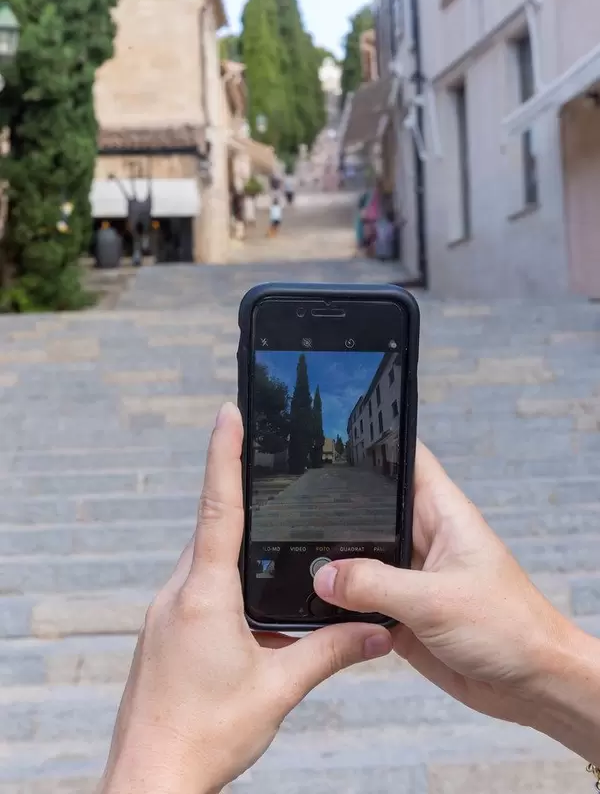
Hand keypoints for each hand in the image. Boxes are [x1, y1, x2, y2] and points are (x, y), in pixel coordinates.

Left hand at [100, 403, 391, 793]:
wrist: (151, 779)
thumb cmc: (205, 736)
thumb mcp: (278, 689)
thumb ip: (331, 652)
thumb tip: (377, 631)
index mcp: (206, 595)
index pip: (219, 507)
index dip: (224, 455)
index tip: (228, 413)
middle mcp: (179, 592)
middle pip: (214, 529)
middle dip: (242, 500)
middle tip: (268, 464)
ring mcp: (166, 610)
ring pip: (206, 560)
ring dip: (237, 549)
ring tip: (274, 546)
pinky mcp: (164, 629)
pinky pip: (198, 586)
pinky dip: (226, 581)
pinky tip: (251, 610)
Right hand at [314, 442, 573, 727]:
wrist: (532, 684)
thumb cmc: (509, 628)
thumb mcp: (436, 600)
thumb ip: (376, 585)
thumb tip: (324, 575)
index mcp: (441, 514)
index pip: (406, 460)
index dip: (374, 444)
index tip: (331, 441)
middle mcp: (424, 538)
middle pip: (371, 510)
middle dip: (337, 514)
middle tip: (295, 516)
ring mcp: (412, 575)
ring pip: (362, 557)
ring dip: (337, 565)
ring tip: (299, 565)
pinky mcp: (404, 611)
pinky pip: (363, 599)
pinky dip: (343, 604)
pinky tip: (317, 606)